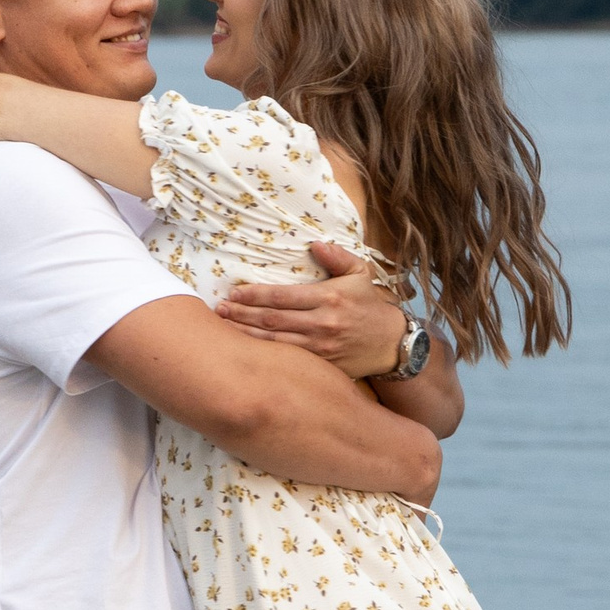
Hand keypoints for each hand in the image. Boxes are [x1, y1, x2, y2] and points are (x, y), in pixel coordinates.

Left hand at [213, 241, 406, 381]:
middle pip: (271, 320)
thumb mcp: (361, 273)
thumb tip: (314, 244)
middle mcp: (322, 323)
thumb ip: (337, 257)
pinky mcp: (320, 366)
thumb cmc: (370, 305)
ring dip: (245, 335)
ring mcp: (320, 348)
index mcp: (329, 298)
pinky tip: (246, 350)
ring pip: (274, 343)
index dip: (254, 295)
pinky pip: (286, 360)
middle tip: (219, 310)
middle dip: (241, 314)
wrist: (391, 344)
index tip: (234, 292)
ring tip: (223, 328)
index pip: (282, 296)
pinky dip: (263, 355)